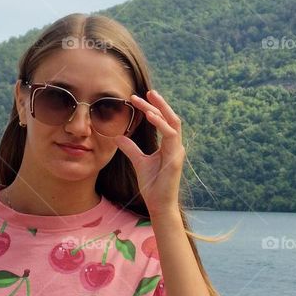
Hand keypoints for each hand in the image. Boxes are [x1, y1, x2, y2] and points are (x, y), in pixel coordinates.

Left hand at [112, 88, 184, 217]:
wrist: (159, 204)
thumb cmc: (152, 185)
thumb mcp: (139, 162)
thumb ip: (130, 148)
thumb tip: (118, 136)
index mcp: (169, 145)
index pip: (164, 121)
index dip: (154, 109)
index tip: (140, 99)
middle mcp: (175, 146)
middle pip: (171, 118)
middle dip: (160, 103)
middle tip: (148, 91)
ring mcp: (177, 151)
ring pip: (173, 123)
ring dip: (160, 110)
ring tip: (147, 99)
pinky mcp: (175, 158)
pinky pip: (170, 136)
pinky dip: (161, 124)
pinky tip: (150, 116)